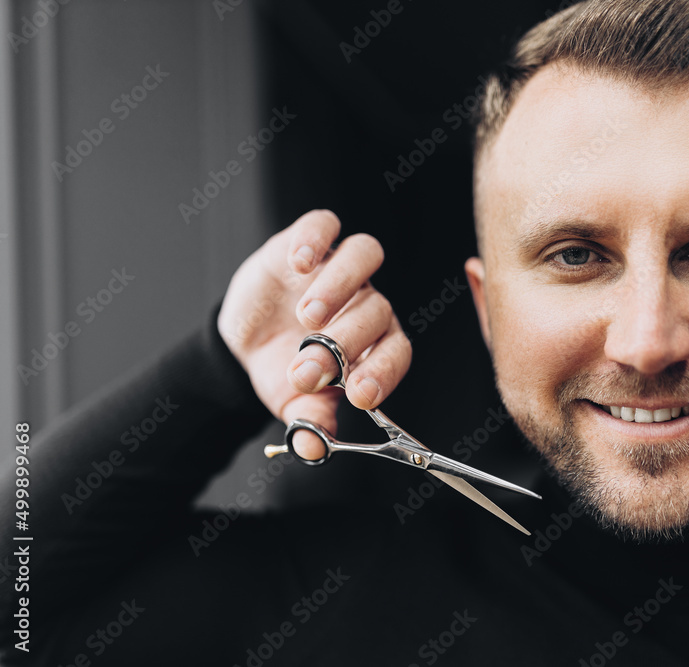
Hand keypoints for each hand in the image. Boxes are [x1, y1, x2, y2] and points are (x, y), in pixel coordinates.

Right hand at [217, 210, 411, 459]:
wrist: (246, 342)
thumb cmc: (284, 372)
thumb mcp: (295, 404)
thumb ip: (310, 424)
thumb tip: (315, 448)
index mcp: (374, 345)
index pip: (396, 352)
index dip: (383, 373)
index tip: (358, 396)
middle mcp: (365, 302)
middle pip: (377, 310)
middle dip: (344, 343)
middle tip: (308, 370)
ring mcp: (338, 270)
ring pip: (364, 256)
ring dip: (339, 286)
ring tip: (307, 317)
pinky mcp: (307, 242)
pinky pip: (324, 225)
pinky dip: (315, 238)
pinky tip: (299, 264)